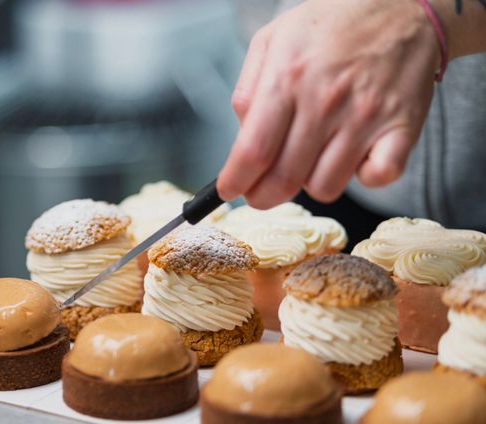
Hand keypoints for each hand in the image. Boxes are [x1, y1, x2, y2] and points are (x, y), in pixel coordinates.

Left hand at [216, 0, 439, 208]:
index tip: (229, 190)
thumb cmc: (331, 25)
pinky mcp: (403, 126)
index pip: (253, 150)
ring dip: (312, 182)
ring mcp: (366, 115)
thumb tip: (240, 137)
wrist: (401, 4)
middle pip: (284, 179)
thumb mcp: (273, 39)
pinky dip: (364, 177)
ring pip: (324, 186)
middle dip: (263, 196)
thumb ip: (248, 89)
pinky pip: (378, 178)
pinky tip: (356, 157)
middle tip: (259, 193)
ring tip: (313, 157)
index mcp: (288, 77)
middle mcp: (325, 99)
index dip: (235, 181)